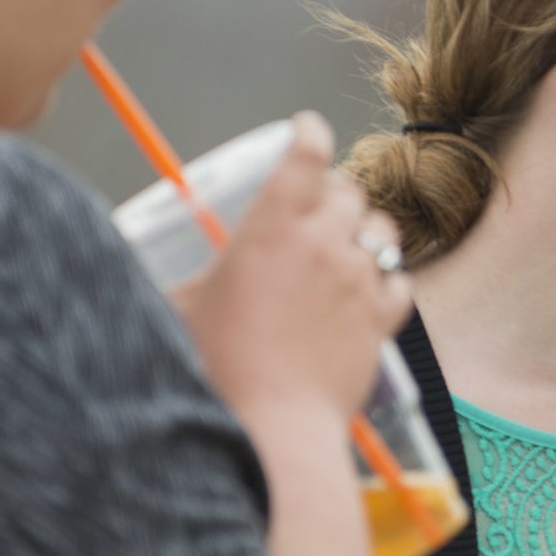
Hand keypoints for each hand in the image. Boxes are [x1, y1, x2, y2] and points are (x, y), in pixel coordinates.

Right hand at [177, 112, 411, 423]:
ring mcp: (359, 281)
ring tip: (347, 245)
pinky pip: (400, 281)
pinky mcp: (382, 319)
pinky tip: (370, 289)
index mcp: (271, 229)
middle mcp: (324, 245)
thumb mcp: (181, 308)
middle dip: (333, 191)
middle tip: (316, 206)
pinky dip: (387, 279)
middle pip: (347, 191)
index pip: (305, 157)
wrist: (274, 426)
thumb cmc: (216, 369)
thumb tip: (156, 270)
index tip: (308, 129)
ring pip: (382, 231)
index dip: (309, 134)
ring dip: (365, 230)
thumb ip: (183, 277)